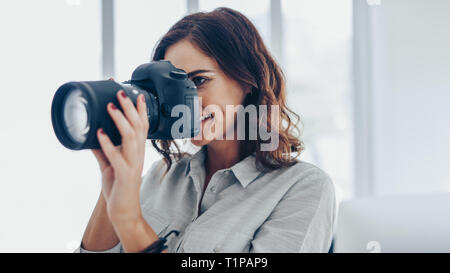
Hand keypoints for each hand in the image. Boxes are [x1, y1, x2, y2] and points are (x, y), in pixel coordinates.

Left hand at [96, 89, 148, 225]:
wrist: (123, 211)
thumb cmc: (118, 187)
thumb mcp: (109, 165)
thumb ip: (103, 150)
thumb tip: (92, 135)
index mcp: (137, 151)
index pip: (143, 126)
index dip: (140, 110)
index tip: (136, 94)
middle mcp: (138, 155)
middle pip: (138, 127)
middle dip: (130, 109)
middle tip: (120, 93)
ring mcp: (133, 164)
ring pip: (131, 138)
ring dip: (120, 121)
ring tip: (109, 107)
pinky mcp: (124, 175)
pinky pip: (116, 157)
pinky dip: (108, 144)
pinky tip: (99, 134)